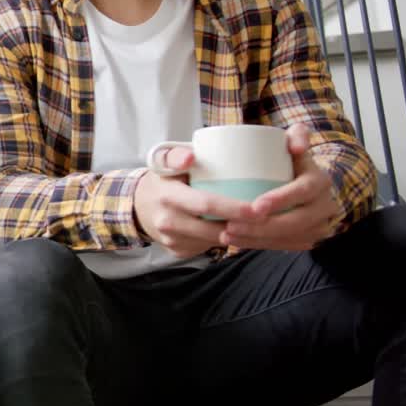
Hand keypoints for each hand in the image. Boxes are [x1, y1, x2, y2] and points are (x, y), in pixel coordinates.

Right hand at [134, 145, 256, 257]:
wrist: (136, 205)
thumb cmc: (161, 179)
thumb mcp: (163, 161)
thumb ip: (176, 154)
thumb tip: (190, 157)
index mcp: (168, 196)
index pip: (206, 204)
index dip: (234, 208)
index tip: (260, 208)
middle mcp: (168, 222)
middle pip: (215, 228)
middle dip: (245, 226)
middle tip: (269, 217)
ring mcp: (173, 240)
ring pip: (215, 241)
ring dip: (237, 234)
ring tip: (256, 223)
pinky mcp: (178, 251)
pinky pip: (207, 247)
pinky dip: (224, 239)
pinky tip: (234, 229)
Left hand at [220, 124, 340, 250]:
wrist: (312, 184)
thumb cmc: (293, 160)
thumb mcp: (297, 142)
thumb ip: (298, 134)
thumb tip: (296, 145)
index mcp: (320, 181)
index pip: (303, 192)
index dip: (281, 199)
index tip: (254, 206)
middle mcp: (325, 206)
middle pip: (295, 222)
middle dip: (262, 227)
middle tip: (231, 225)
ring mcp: (319, 225)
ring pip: (289, 238)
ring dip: (256, 240)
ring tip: (227, 235)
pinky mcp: (309, 239)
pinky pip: (285, 247)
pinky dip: (260, 245)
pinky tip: (237, 242)